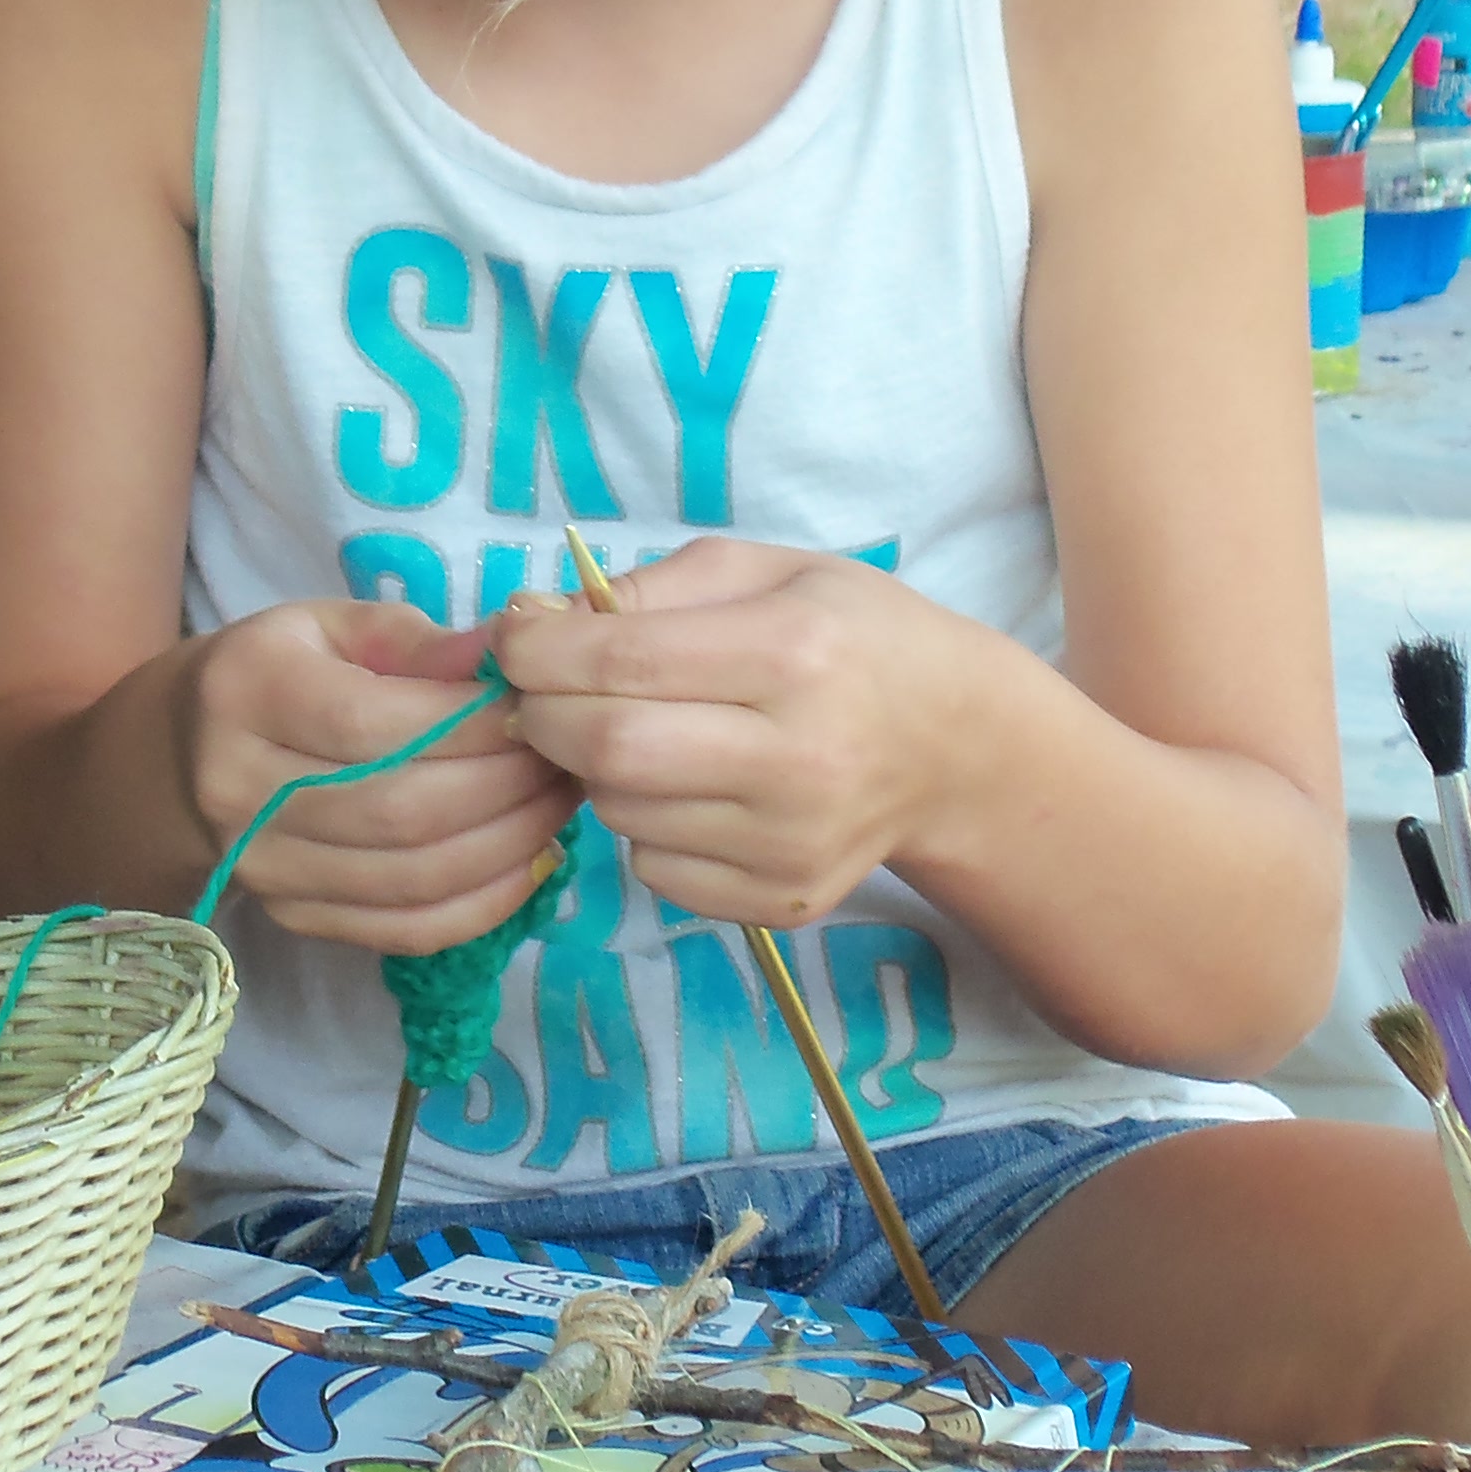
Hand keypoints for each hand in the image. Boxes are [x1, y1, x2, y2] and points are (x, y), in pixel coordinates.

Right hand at [179, 599, 577, 952]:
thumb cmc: (279, 673)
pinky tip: (528, 861)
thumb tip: (507, 655)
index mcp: (250, 691)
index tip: (537, 707)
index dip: (474, 725)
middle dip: (505, 788)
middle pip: (399, 810)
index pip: (378, 725)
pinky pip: (403, 929)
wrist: (180, 758)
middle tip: (564, 759)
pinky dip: (482, 904)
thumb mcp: (332, 626)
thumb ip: (418, 641)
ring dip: (507, 845)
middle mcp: (240, 787)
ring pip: (410, 877)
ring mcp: (262, 866)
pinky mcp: (292, 917)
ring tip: (556, 803)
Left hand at [489, 539, 986, 928]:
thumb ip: (652, 587)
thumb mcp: (770, 570)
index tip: (514, 637)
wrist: (956, 747)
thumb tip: (538, 621)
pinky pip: (655, 870)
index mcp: (794, 652)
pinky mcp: (783, 901)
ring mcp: (792, 843)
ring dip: (595, 771)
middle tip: (540, 691)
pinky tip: (688, 788)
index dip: (538, 650)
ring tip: (638, 731)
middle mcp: (799, 757)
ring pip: (622, 814)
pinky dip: (643, 826)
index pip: (621, 661)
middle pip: (610, 750)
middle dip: (543, 715)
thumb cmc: (854, 637)